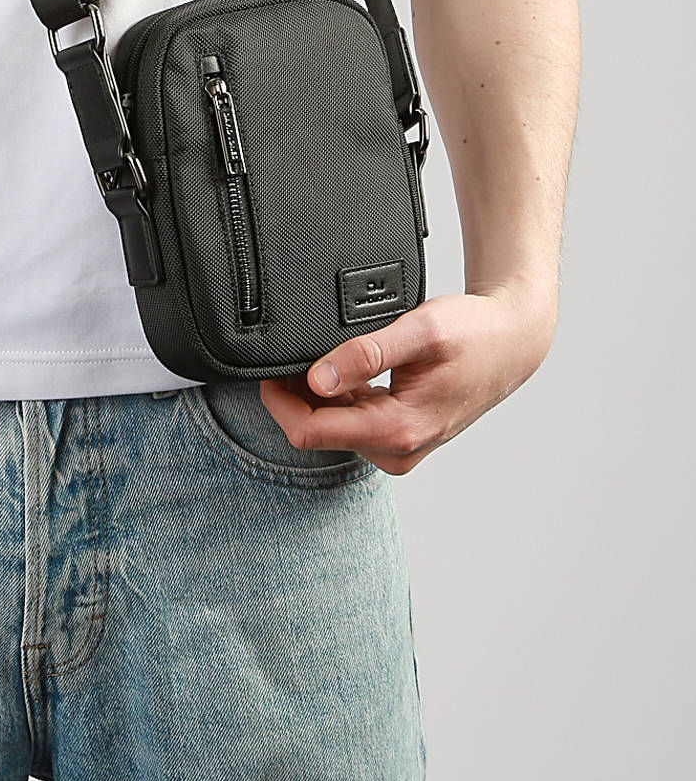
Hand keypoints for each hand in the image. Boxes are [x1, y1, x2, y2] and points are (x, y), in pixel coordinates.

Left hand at [259, 282, 556, 474]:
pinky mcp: (399, 435)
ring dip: (317, 394)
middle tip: (289, 352)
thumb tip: (318, 378)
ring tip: (323, 353)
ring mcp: (398, 446)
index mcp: (398, 430)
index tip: (267, 369)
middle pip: (315, 432)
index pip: (310, 432)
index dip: (279, 401)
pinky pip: (351, 421)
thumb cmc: (474, 333)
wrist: (512, 343)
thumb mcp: (419, 331)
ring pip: (332, 426)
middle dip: (293, 396)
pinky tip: (345, 366)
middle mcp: (396, 449)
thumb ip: (366, 355)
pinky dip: (338, 395)